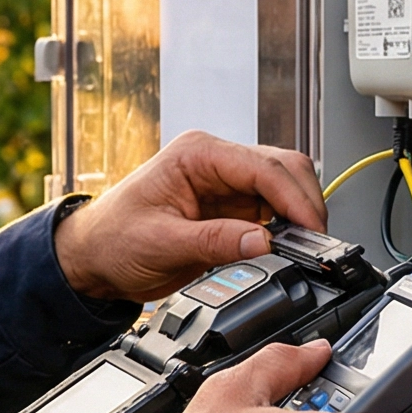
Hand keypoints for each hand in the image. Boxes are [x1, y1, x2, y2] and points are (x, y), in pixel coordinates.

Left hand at [54, 131, 325, 300]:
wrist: (93, 258)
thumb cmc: (112, 238)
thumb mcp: (160, 243)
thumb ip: (214, 241)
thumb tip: (263, 241)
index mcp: (196, 154)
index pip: (263, 166)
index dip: (295, 198)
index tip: (312, 229)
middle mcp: (216, 162)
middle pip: (284, 170)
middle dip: (306, 205)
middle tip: (318, 245)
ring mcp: (227, 185)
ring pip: (285, 190)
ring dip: (300, 218)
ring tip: (307, 251)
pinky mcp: (232, 210)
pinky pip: (274, 213)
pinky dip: (288, 230)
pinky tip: (290, 249)